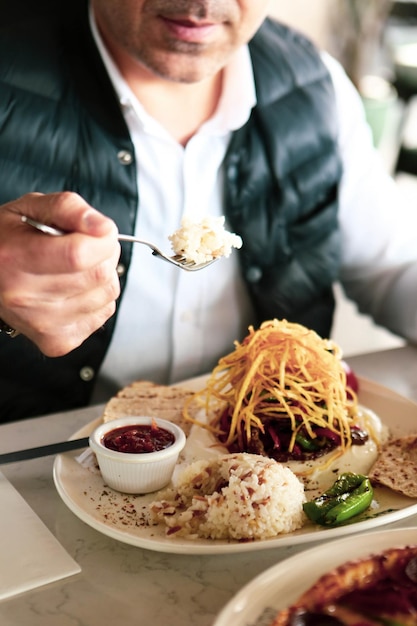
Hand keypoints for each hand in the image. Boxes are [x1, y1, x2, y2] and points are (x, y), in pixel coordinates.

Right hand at [0, 192, 120, 355]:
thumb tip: (103, 227)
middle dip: (104, 254)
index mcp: (14, 259)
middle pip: (99, 275)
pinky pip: (103, 314)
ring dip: (103, 276)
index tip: (100, 231)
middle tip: (86, 246)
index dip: (103, 238)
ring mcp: (41, 324)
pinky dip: (98, 298)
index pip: (78, 254)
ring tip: (78, 268)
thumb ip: (68, 208)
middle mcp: (24, 297)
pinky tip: (75, 289)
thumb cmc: (9, 241)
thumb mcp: (31, 207)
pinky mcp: (57, 342)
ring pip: (107, 295)